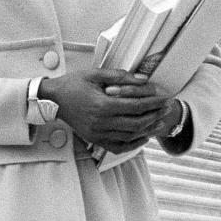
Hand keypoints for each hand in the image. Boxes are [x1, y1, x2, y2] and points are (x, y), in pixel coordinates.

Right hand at [40, 68, 176, 151]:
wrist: (53, 99)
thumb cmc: (73, 84)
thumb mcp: (95, 73)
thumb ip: (120, 76)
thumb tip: (143, 80)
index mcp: (102, 105)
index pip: (136, 106)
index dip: (153, 102)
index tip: (165, 97)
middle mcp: (101, 123)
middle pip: (136, 123)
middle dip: (155, 115)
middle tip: (167, 107)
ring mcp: (98, 134)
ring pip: (130, 136)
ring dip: (148, 130)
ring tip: (160, 122)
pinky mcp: (95, 139)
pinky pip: (118, 146)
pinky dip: (133, 144)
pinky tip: (143, 137)